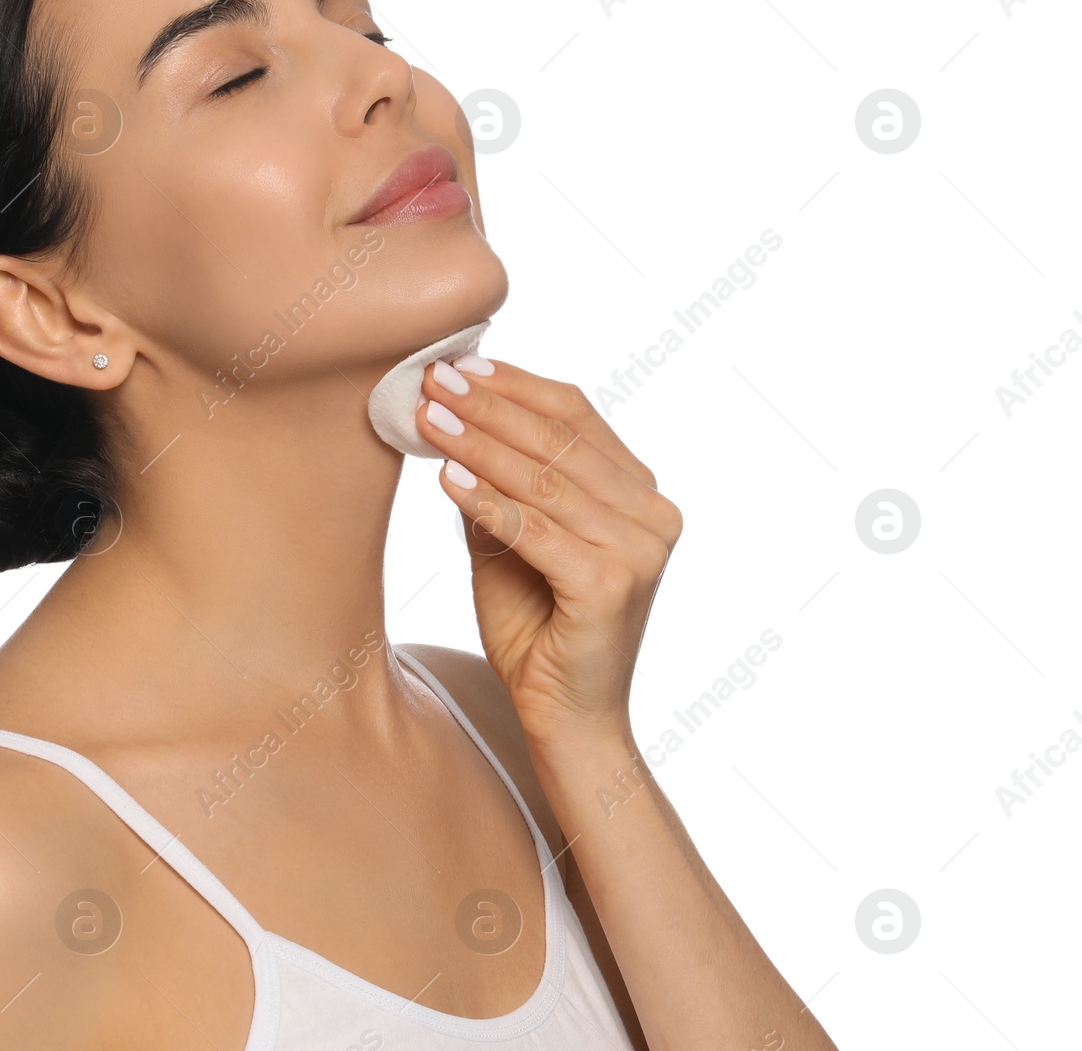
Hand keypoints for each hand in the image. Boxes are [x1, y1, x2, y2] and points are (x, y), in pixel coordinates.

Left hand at [417, 356, 682, 749]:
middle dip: (488, 406)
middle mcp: (653, 514)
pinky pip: (535, 530)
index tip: (457, 364)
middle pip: (560, 440)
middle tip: (432, 380)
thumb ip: (498, 483)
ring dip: (479, 444)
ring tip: (429, 418)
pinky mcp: (612, 585)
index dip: (515, 385)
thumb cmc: (537, 626)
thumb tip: (450, 414)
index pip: (576, 415)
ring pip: (544, 479)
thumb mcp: (510, 538)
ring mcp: (639, 550)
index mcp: (640, 493)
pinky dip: (487, 500)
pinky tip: (445, 478)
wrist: (565, 717)